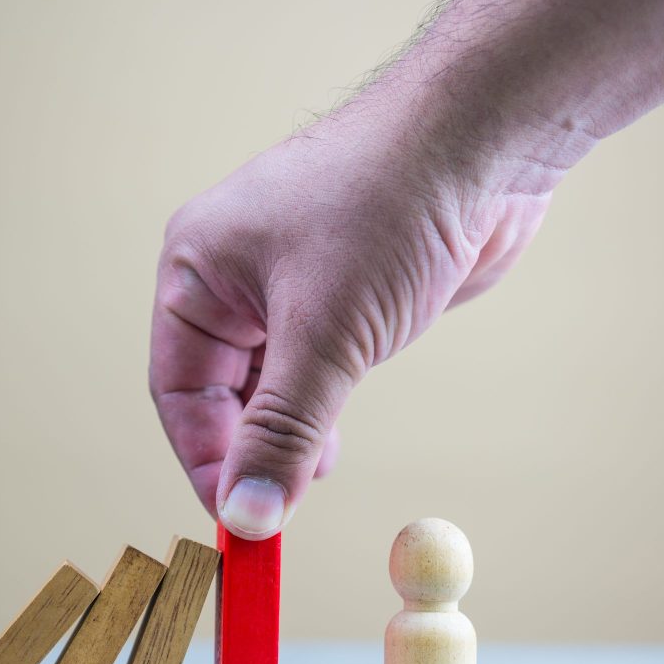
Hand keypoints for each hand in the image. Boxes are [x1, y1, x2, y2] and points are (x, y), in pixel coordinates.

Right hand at [149, 98, 563, 538]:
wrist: (484, 140)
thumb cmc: (388, 206)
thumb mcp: (325, 334)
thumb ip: (282, 431)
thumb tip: (247, 514)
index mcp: (197, 268)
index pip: (179, 389)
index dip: (206, 461)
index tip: (239, 522)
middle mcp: (234, 276)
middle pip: (219, 392)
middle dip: (248, 453)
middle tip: (279, 512)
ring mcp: (290, 285)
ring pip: (270, 386)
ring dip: (288, 435)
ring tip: (317, 472)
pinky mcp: (343, 294)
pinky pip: (314, 369)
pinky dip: (322, 411)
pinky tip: (335, 440)